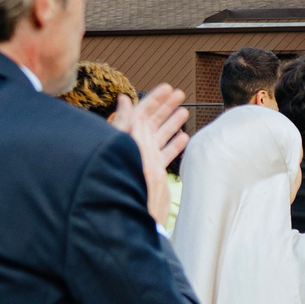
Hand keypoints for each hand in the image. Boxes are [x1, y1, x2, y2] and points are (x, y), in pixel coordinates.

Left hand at [109, 85, 190, 223]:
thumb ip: (125, 124)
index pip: (142, 113)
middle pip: (153, 122)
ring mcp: (145, 160)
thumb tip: (123, 100)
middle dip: (166, 106)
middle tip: (180, 94)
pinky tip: (183, 139)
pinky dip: (174, 146)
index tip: (168, 88)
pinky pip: (164, 156)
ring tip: (184, 112)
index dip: (154, 99)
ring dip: (172, 123)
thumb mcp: (124, 149)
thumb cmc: (120, 183)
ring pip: (160, 137)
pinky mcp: (153, 173)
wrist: (126, 215)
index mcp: (128, 139)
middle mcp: (136, 147)